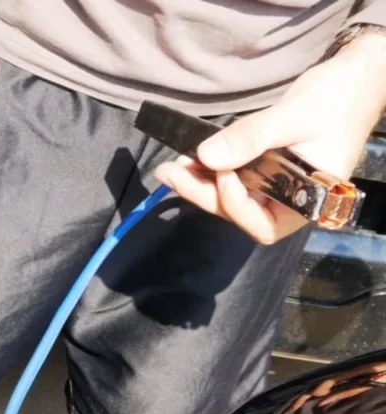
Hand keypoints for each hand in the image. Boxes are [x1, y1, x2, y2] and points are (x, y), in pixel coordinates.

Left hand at [156, 33, 385, 244]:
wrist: (353, 78)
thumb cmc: (336, 99)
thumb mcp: (292, 117)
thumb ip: (251, 138)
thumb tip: (207, 156)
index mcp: (309, 200)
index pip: (264, 225)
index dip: (236, 206)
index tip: (221, 174)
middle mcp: (290, 200)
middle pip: (239, 213)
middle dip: (203, 194)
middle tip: (170, 173)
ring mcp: (276, 187)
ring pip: (231, 198)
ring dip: (199, 184)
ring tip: (170, 168)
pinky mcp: (265, 171)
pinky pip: (233, 179)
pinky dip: (209, 171)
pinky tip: (187, 160)